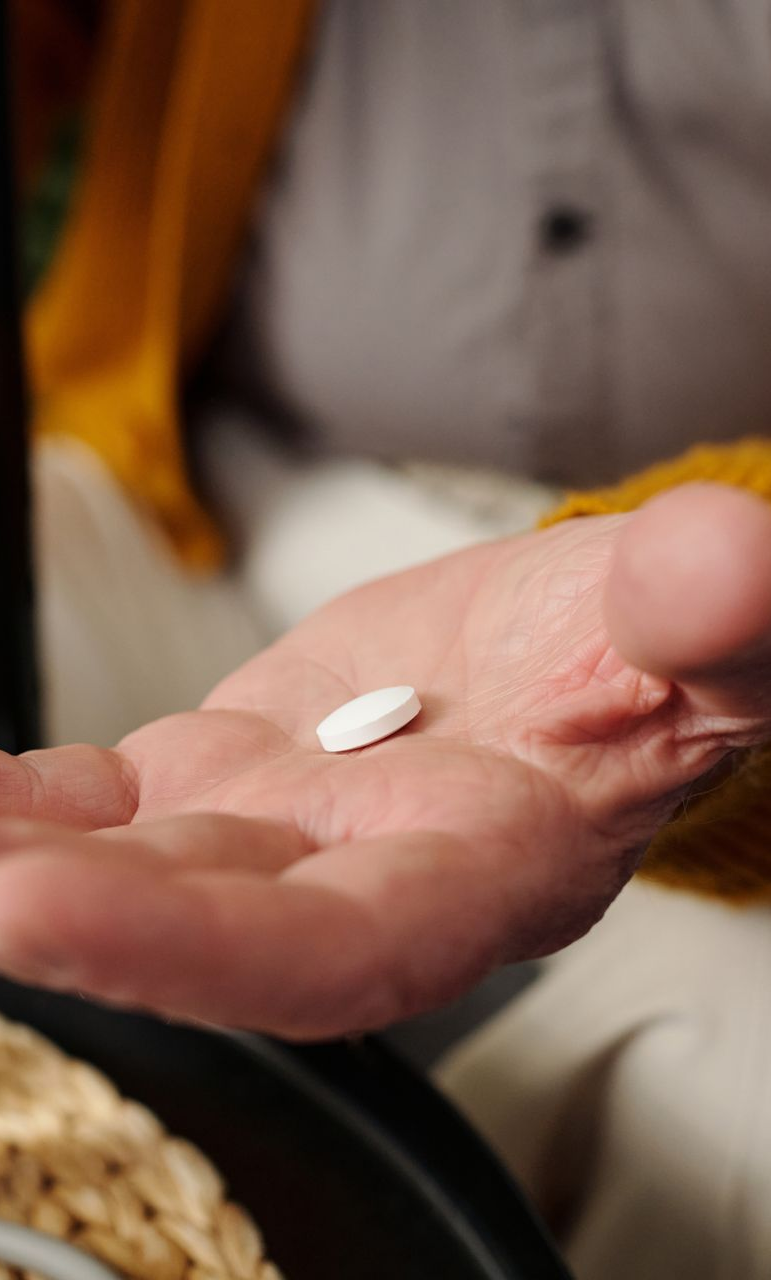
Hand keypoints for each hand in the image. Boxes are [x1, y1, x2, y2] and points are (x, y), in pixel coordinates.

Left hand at [0, 482, 768, 1037]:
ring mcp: (282, 825)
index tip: (43, 915)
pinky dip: (34, 801)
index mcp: (481, 871)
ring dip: (28, 855)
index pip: (332, 946)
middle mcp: (363, 874)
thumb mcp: (698, 625)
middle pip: (201, 921)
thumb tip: (725, 563)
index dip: (195, 950)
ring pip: (140, 861)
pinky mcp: (232, 770)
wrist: (579, 644)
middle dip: (73, 914)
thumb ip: (707, 615)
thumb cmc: (649, 652)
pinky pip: (116, 800)